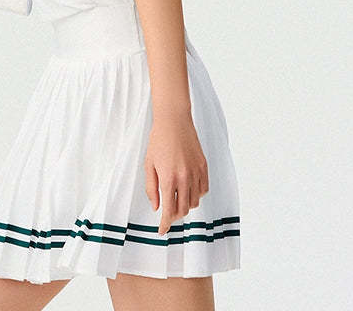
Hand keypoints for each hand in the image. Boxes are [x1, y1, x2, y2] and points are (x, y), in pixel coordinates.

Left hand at [144, 113, 208, 235]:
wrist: (174, 122)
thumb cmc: (158, 141)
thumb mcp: (149, 164)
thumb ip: (152, 188)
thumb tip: (156, 207)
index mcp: (168, 178)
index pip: (169, 210)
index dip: (165, 224)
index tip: (161, 230)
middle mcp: (184, 178)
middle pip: (183, 209)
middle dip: (174, 216)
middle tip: (167, 214)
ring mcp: (196, 173)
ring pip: (194, 202)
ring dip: (185, 205)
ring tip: (177, 198)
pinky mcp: (204, 167)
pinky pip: (203, 190)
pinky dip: (196, 195)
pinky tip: (188, 190)